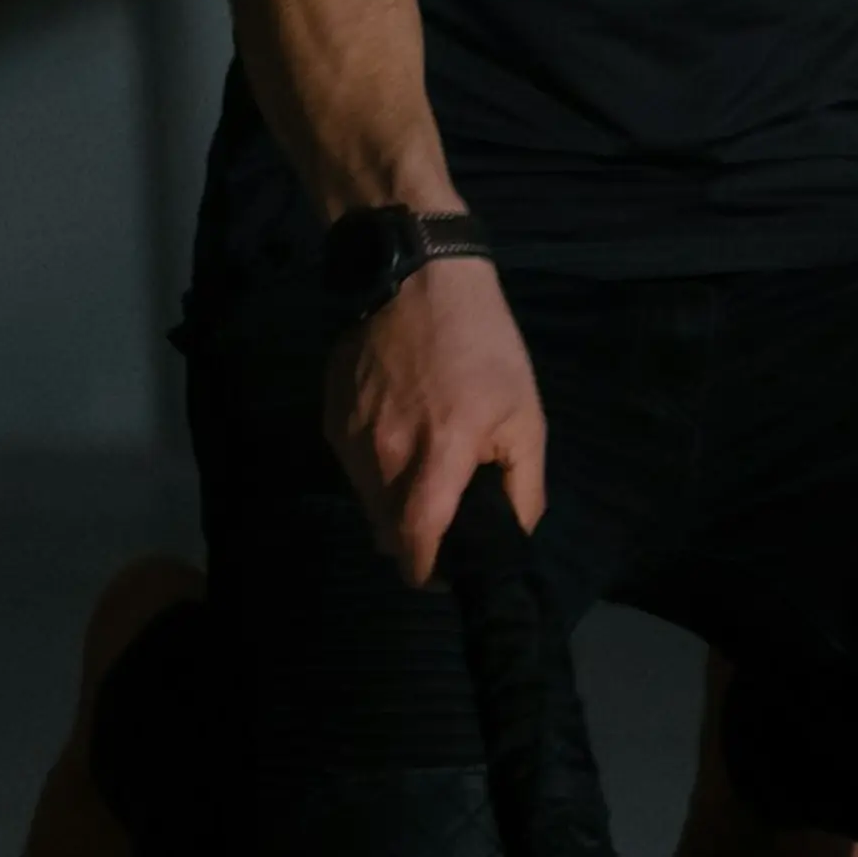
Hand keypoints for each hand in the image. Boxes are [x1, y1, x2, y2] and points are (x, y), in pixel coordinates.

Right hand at [326, 259, 547, 583]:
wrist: (420, 282)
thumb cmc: (485, 347)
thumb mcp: (526, 414)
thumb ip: (523, 485)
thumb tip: (515, 534)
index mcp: (440, 454)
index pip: (416, 538)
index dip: (427, 570)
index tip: (443, 575)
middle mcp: (385, 453)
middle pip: (387, 530)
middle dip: (413, 543)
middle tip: (443, 529)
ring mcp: (351, 437)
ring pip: (366, 502)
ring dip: (393, 507)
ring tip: (425, 480)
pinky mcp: (331, 420)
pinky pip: (352, 469)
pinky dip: (375, 473)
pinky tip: (401, 442)